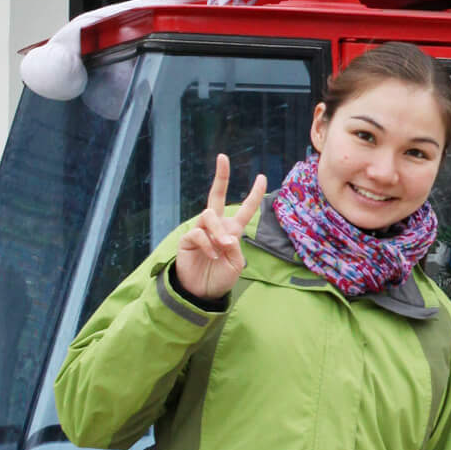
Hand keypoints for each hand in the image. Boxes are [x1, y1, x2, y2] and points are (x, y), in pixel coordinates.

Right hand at [174, 154, 266, 300]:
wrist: (201, 292)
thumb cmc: (220, 278)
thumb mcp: (235, 265)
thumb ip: (235, 249)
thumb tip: (226, 237)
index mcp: (232, 230)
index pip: (245, 209)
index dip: (254, 194)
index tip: (262, 177)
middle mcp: (216, 226)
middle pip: (216, 195)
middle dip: (221, 176)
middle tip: (223, 157)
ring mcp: (201, 230)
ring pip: (209, 215)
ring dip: (218, 230)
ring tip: (222, 247)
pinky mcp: (188, 238)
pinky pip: (198, 232)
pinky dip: (207, 243)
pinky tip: (212, 255)